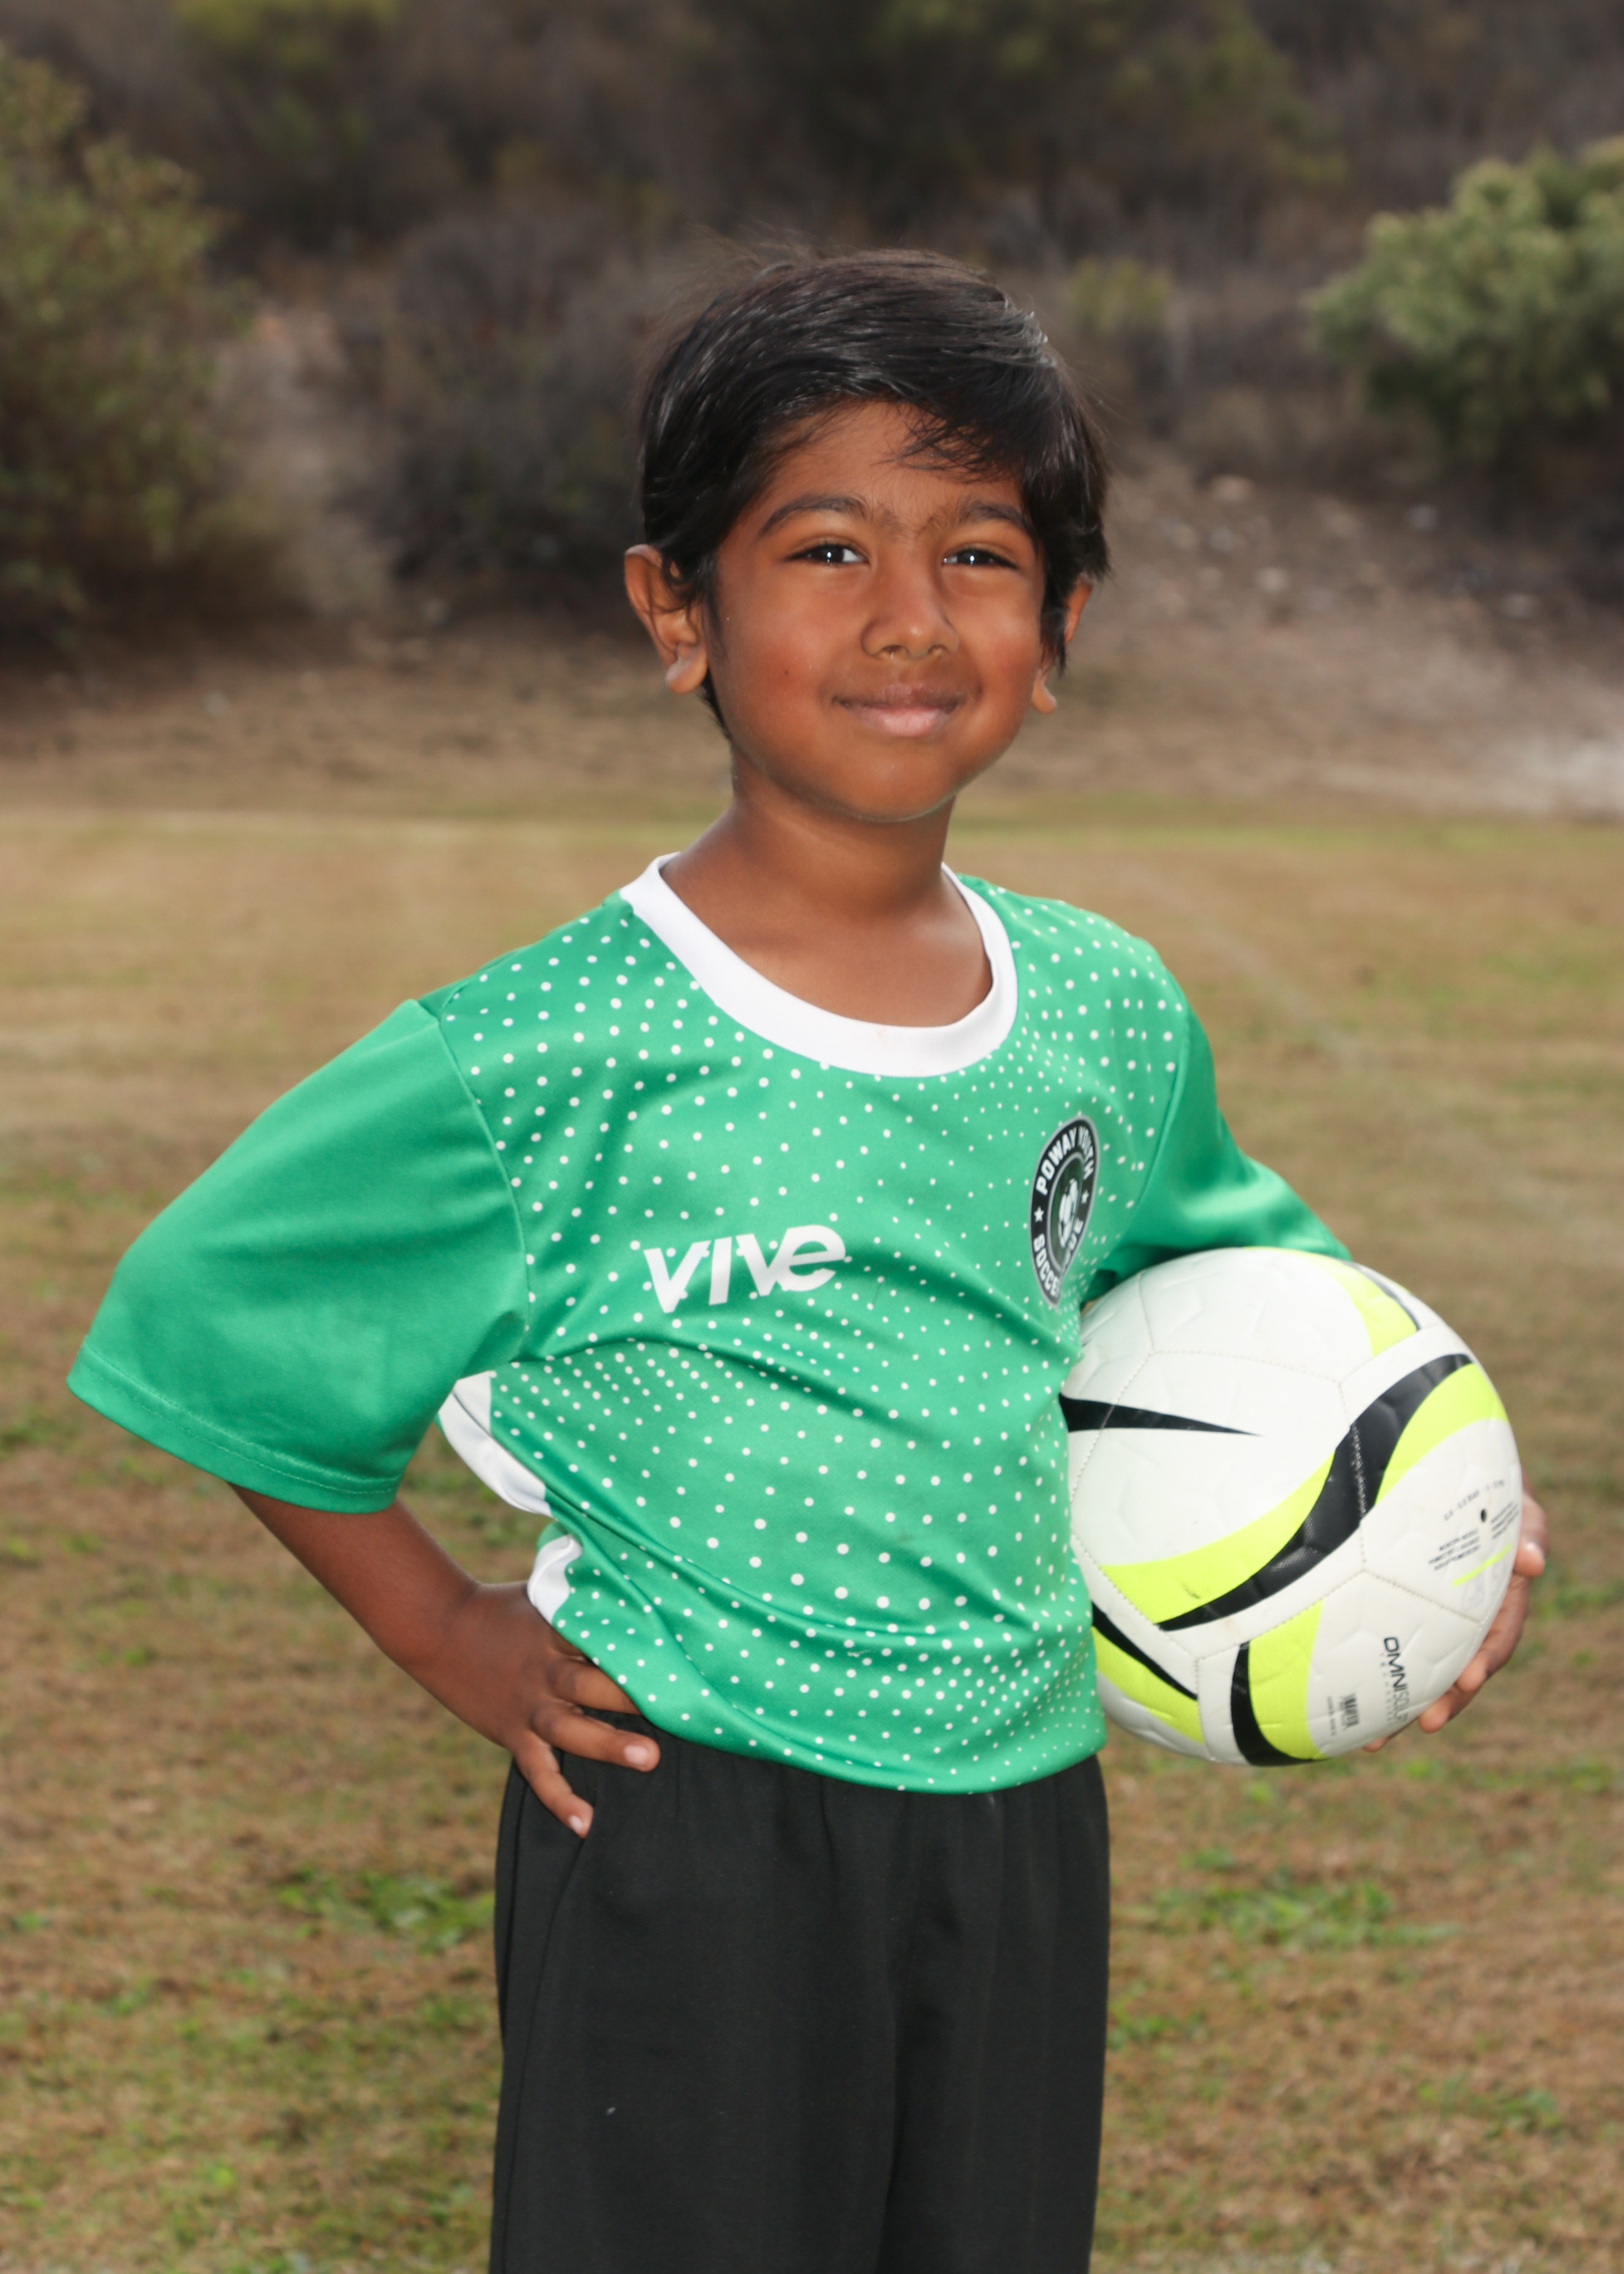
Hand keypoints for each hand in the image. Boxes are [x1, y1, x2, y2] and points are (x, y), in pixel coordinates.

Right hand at [235, 1490, 657, 1836]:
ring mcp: (528, 1705)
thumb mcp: (545, 1588)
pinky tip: (587, 1823)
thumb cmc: (505, 1605)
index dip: (644, 1643)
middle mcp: (546, 1668)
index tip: (689, 1650)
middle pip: (594, 1681)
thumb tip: (634, 1549)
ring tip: (650, 1758)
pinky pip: (538, 1772)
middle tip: (680, 1706)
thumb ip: (589, 1583)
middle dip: (635, 1695)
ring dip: (610, 1744)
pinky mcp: (512, 1733)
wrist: (437, 1628)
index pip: (607, 1634)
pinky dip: (561, 1799)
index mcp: (558, 1628)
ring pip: (572, 1729)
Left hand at [1364, 1474, 1548, 1750]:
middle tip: (1423, 1723)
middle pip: (1460, 1665)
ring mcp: (1432, 1613)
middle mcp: (1467, 1613)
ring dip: (1403, 1701)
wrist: (1444, 1469)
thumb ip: (1528, 1530)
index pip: (1497, 1635)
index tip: (1470, 1679)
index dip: (1486, 1659)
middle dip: (1445, 1699)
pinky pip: (1386, 1642)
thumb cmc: (1483, 1486)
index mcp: (1497, 1594)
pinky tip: (1342, 1697)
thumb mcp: (1512, 1501)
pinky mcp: (1397, 1607)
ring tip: (1375, 1738)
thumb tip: (1534, 1564)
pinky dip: (1370, 1670)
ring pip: (1421, 1665)